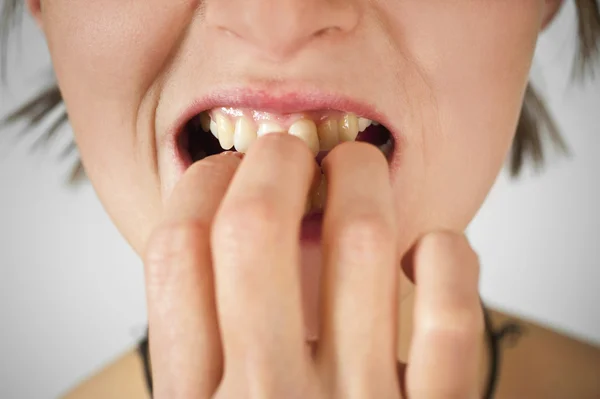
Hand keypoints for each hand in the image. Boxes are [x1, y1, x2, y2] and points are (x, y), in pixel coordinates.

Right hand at [144, 134, 483, 397]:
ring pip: (358, 244)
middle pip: (253, 227)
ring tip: (357, 167)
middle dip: (271, 159)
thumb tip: (204, 240)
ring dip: (359, 179)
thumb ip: (199, 347)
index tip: (226, 169)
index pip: (175, 251)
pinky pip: (453, 315)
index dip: (199, 185)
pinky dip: (449, 258)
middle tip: (288, 147)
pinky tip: (430, 248)